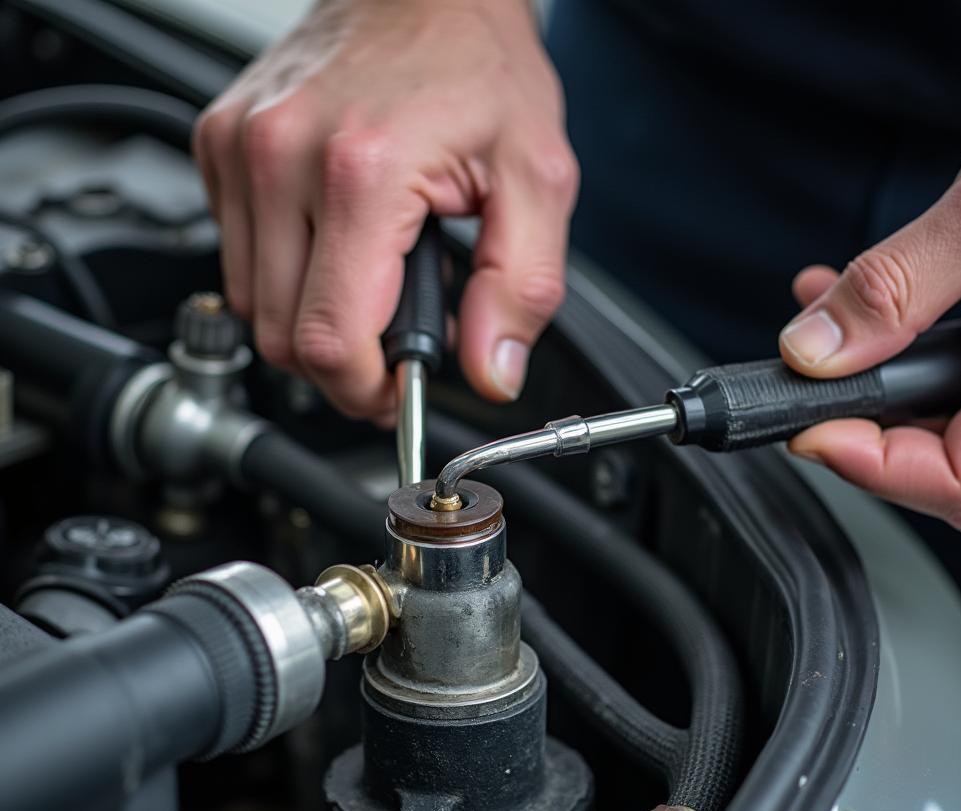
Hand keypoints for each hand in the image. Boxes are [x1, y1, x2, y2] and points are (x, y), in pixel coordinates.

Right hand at [193, 0, 576, 419]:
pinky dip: (284, 274)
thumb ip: (520, 290)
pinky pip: (239, 255)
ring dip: (310, 321)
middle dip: (341, 367)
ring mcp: (240, 147)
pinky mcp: (220, 143)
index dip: (366, 390)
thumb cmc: (478, 65)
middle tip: (394, 347)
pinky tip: (334, 245)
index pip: (328, 341)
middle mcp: (279, 156)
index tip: (398, 390)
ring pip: (251, 305)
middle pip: (282, 337)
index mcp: (359, 172)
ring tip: (371, 288)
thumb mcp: (536, 179)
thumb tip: (490, 373)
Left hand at [778, 111, 960, 530]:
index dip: (872, 466)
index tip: (807, 428)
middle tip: (802, 379)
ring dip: (859, 373)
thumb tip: (813, 351)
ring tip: (822, 316)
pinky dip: (883, 341)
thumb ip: (895, 287)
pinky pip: (935, 369)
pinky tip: (848, 298)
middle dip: (856, 414)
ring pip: (925, 414)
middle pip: (935, 459)